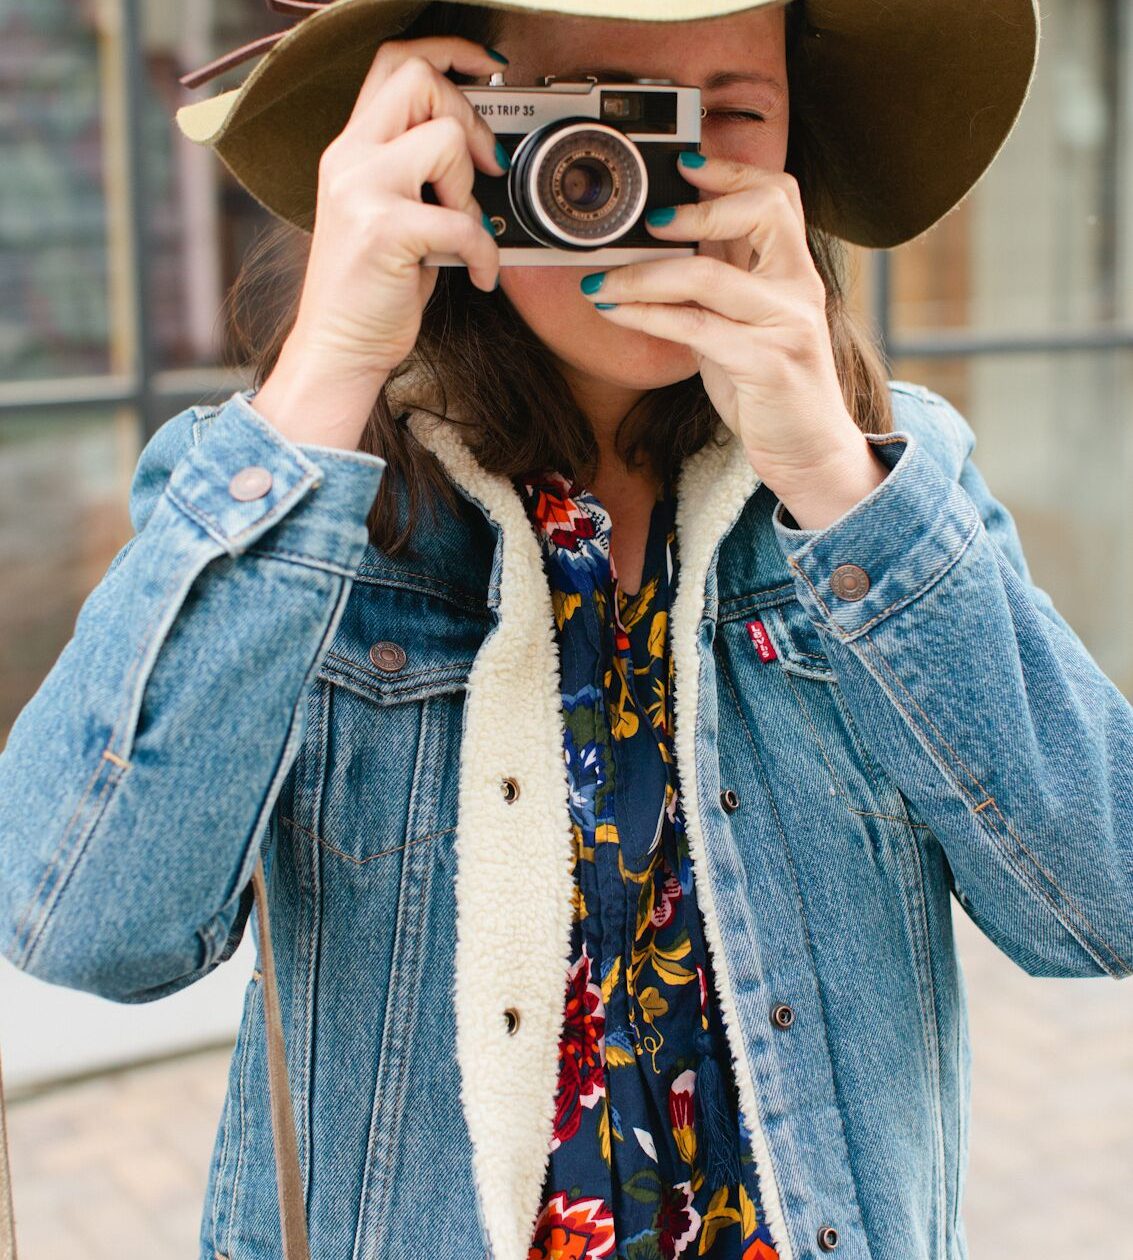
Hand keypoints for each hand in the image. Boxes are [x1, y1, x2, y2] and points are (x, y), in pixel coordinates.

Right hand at [255, 36, 507, 450]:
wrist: (339, 348)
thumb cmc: (371, 291)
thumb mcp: (389, 216)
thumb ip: (415, 174)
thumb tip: (476, 149)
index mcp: (351, 149)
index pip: (393, 61)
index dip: (447, 51)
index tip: (488, 68)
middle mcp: (349, 158)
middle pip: (418, 79)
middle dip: (468, 116)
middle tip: (482, 168)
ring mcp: (362, 191)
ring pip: (444, 141)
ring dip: (470, 189)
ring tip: (460, 232)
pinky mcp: (384, 230)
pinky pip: (463, 220)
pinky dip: (483, 252)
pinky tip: (477, 275)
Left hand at [577, 154, 886, 522]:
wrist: (811, 451)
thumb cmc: (772, 390)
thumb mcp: (746, 324)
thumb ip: (722, 282)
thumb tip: (674, 241)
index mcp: (793, 272)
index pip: (778, 195)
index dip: (731, 171)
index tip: (684, 163)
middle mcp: (797, 288)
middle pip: (763, 210)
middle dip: (698, 208)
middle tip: (648, 221)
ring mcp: (786, 324)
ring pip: (708, 275)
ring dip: (643, 273)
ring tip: (602, 280)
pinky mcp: (766, 363)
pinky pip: (694, 327)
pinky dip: (645, 315)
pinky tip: (615, 312)